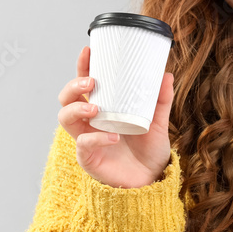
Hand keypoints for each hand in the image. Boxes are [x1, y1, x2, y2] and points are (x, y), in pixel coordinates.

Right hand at [57, 45, 175, 188]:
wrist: (152, 180)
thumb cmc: (149, 151)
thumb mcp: (158, 122)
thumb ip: (160, 100)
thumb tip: (166, 75)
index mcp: (103, 109)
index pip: (85, 84)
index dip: (83, 67)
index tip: (88, 51)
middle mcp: (90, 122)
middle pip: (67, 98)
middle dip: (73, 86)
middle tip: (91, 83)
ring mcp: (86, 140)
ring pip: (66, 119)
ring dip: (77, 109)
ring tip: (96, 109)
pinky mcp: (89, 159)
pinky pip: (83, 145)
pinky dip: (97, 139)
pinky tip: (112, 137)